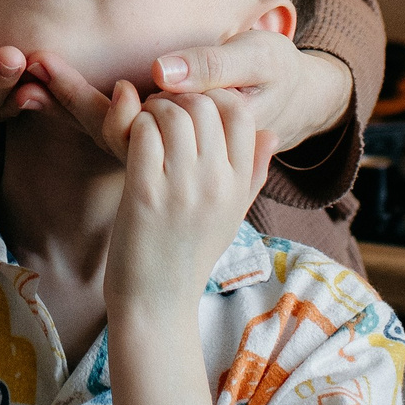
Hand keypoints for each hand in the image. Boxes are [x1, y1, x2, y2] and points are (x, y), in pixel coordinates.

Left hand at [104, 92, 273, 327]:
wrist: (157, 305)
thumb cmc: (189, 255)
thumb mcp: (231, 215)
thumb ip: (252, 173)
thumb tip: (273, 133)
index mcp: (240, 185)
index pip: (241, 112)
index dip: (212, 99)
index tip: (191, 112)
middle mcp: (217, 183)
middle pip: (204, 105)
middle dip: (178, 100)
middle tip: (161, 116)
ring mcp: (182, 189)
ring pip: (171, 113)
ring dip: (152, 111)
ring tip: (144, 127)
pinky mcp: (145, 194)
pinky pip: (143, 133)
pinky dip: (133, 128)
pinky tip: (131, 144)